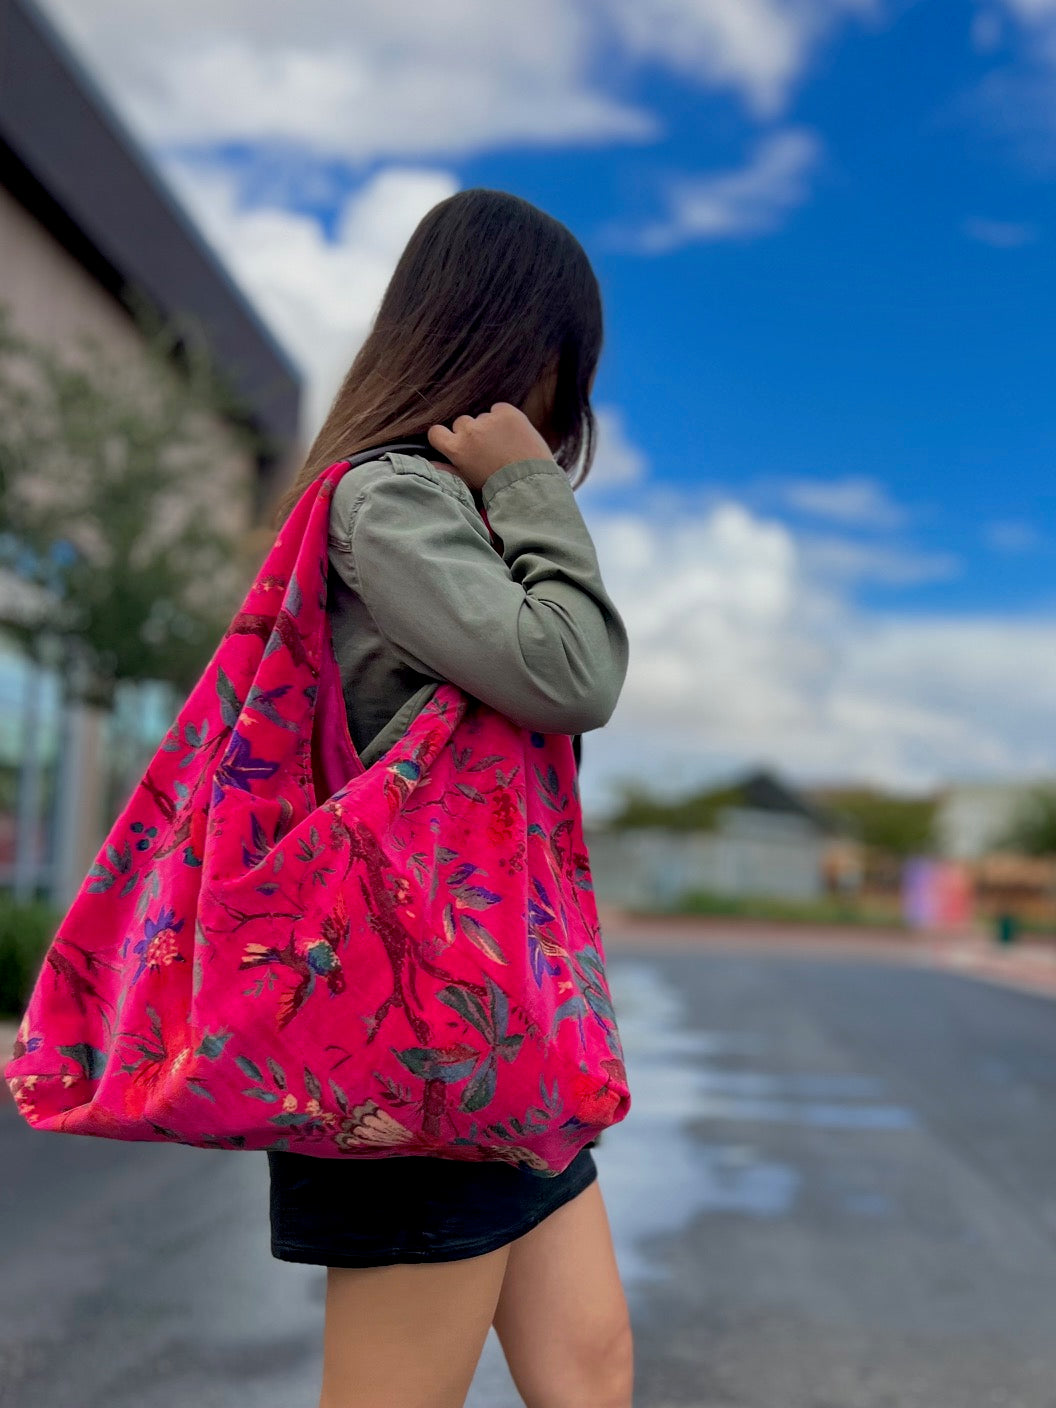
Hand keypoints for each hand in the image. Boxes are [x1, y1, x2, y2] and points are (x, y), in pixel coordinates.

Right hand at [427, 403, 554, 491]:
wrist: (529, 481)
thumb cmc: (497, 486)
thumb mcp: (468, 482)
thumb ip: (447, 470)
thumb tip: (430, 463)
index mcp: (457, 448)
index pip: (436, 432)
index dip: (444, 437)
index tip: (454, 442)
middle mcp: (470, 430)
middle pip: (461, 423)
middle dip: (470, 433)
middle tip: (485, 448)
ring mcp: (489, 420)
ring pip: (482, 417)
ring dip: (489, 426)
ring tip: (503, 443)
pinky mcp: (507, 412)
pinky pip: (499, 409)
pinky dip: (504, 418)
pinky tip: (511, 433)